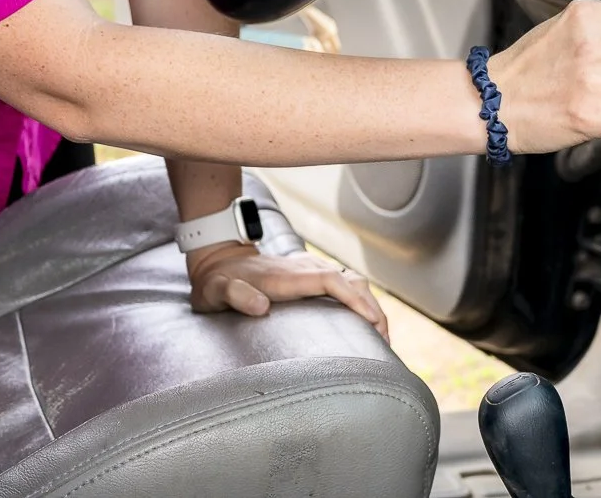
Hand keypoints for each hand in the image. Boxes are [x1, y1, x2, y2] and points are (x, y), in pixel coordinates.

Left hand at [185, 242, 389, 340]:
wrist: (217, 258)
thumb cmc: (217, 282)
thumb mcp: (216, 291)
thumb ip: (235, 295)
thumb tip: (261, 306)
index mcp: (286, 277)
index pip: (330, 281)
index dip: (354, 299)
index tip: (371, 322)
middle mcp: (304, 269)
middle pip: (351, 282)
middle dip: (373, 308)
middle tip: (385, 343)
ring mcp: (310, 269)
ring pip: (353, 282)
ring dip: (372, 306)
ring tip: (383, 339)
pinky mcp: (312, 275)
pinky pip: (345, 284)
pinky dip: (362, 301)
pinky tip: (367, 325)